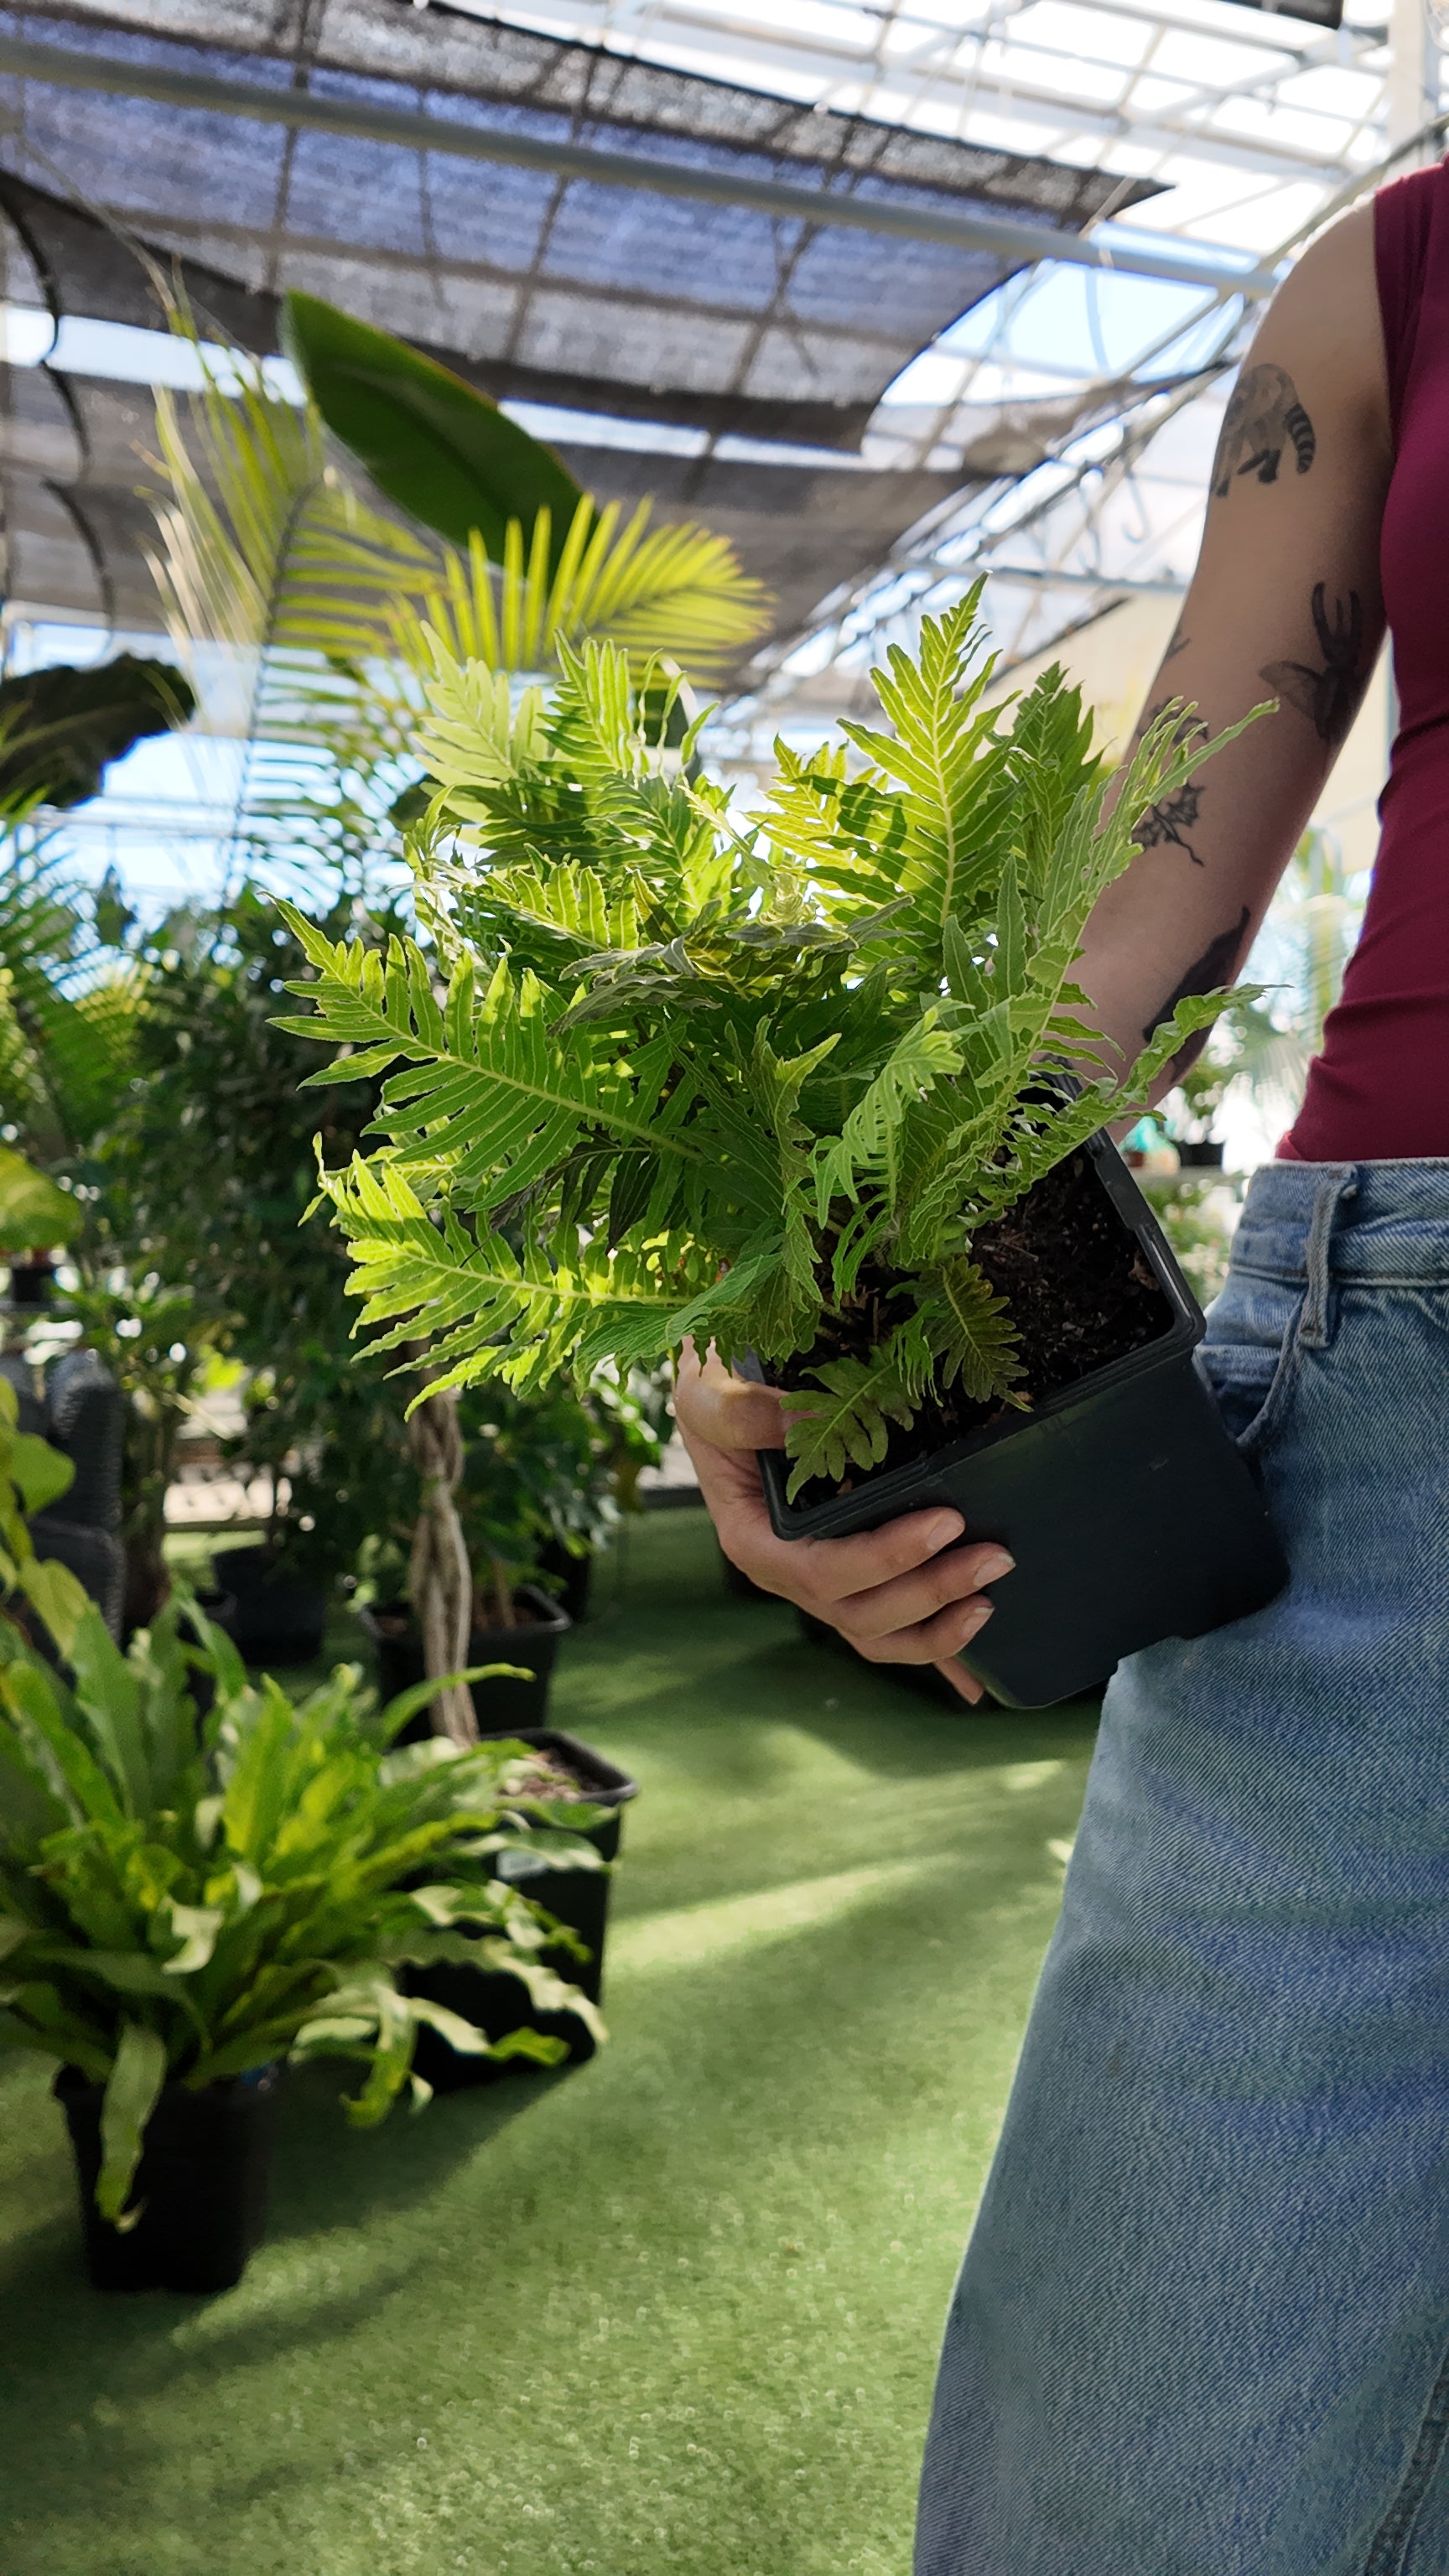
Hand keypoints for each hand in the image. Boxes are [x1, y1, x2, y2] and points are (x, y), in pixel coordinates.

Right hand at [673, 1340, 1013, 1705]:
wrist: (717, 1402)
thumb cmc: (711, 1395)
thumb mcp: (709, 1394)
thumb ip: (744, 1411)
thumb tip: (809, 1418)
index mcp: (754, 1541)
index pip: (822, 1570)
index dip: (887, 1557)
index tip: (945, 1522)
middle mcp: (786, 1574)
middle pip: (859, 1613)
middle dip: (931, 1593)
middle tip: (994, 1557)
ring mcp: (818, 1583)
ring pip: (876, 1634)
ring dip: (938, 1629)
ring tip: (991, 1599)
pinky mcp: (847, 1579)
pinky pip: (889, 1629)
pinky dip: (933, 1652)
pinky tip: (975, 1683)